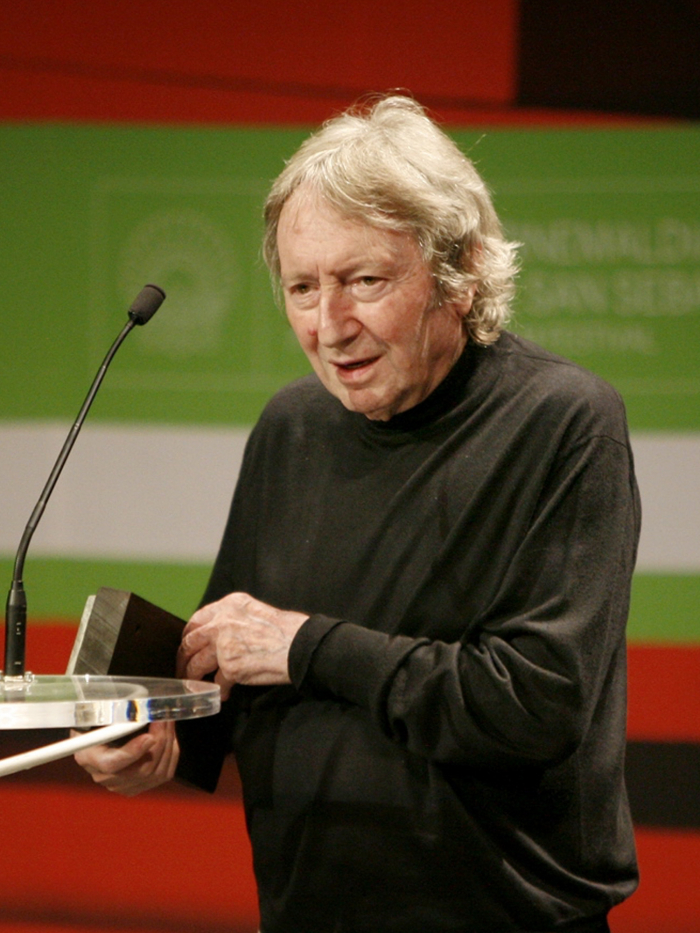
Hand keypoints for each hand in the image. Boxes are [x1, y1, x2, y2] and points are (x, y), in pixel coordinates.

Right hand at [73, 720, 178, 796]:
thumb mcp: (97, 713)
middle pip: (141, 770)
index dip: (133, 752)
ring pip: (157, 772)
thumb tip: (136, 707)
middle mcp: (104, 776)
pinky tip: (169, 736)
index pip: (112, 764)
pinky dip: (171, 753)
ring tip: (169, 722)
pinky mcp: (136, 786)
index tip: (149, 737)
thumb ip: (112, 713)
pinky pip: (163, 774)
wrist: (93, 736)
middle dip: (160, 740)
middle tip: (166, 718)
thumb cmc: (96, 721)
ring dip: (168, 744)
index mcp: (88, 756)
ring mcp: (121, 785)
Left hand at [178, 592, 308, 697]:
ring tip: (197, 686)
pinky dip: (219, 690)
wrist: (301, 646)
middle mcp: (223, 621)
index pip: (197, 619)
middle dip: (184, 658)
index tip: (188, 646)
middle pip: (190, 641)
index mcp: (230, 605)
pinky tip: (225, 694)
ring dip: (194, 678)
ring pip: (196, 664)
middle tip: (183, 669)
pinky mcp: (230, 667)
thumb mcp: (257, 612)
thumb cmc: (288, 630)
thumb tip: (221, 636)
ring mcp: (224, 644)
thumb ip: (236, 619)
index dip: (189, 635)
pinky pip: (216, 682)